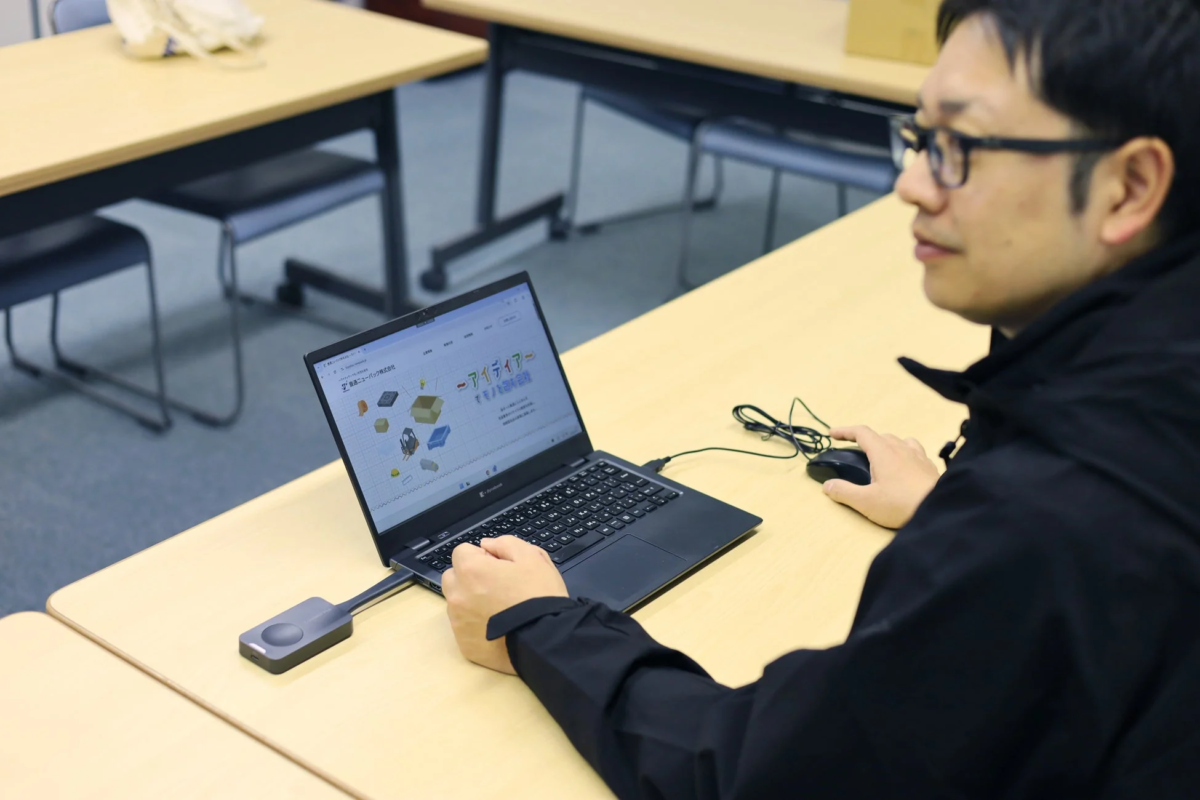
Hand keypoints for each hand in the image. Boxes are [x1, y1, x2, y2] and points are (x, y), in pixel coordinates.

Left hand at [442, 535, 568, 673]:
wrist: (546, 640)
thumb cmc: (540, 596)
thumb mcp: (532, 557)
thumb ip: (505, 544)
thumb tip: (486, 545)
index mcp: (471, 570)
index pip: (462, 551)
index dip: (482, 556)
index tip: (499, 567)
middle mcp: (458, 595)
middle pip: (454, 576)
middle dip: (470, 576)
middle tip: (496, 586)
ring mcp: (458, 622)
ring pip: (456, 602)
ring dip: (470, 600)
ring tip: (497, 609)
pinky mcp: (464, 644)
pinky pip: (463, 627)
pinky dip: (475, 624)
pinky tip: (497, 627)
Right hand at [821, 425, 940, 529]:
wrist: (938, 510)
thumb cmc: (900, 504)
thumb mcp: (866, 502)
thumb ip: (844, 492)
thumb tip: (827, 485)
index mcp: (882, 452)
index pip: (861, 432)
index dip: (844, 431)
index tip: (832, 434)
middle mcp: (900, 448)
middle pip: (880, 436)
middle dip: (865, 442)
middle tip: (856, 456)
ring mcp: (918, 456)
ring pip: (899, 441)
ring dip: (887, 445)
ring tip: (882, 460)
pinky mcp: (929, 467)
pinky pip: (914, 451)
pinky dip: (904, 454)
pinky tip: (905, 468)